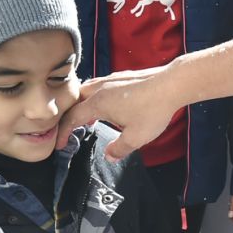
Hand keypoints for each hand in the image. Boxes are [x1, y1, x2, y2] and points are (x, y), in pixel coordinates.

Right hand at [59, 68, 180, 157]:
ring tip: (85, 119)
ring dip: (81, 104)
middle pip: (74, 100)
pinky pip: (98, 86)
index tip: (61, 144)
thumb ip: (119, 148)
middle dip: (68, 115)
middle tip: (68, 130)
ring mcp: (110, 80)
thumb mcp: (136, 138)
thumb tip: (108, 156)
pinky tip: (105, 106)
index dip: (63, 132)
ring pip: (86, 90)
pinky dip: (93, 97)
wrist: (172, 84)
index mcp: (98, 103)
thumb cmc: (153, 111)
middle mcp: (100, 88)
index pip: (72, 118)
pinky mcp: (121, 77)